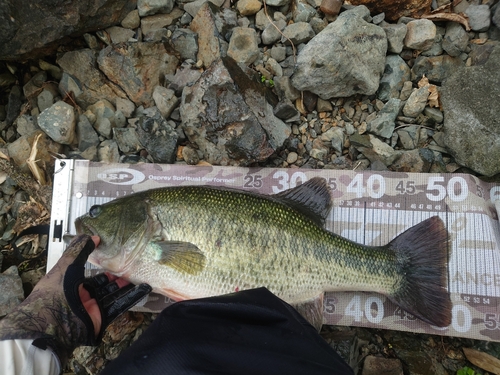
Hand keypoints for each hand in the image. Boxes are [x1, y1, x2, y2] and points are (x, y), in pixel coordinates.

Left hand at [0, 234, 151, 364]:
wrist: (51, 326)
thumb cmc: (54, 293)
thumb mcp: (66, 267)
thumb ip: (79, 251)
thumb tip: (93, 236)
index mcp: (71, 284)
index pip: (90, 274)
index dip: (102, 266)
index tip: (115, 257)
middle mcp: (82, 296)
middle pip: (104, 284)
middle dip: (117, 277)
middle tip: (130, 267)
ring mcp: (92, 309)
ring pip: (113, 294)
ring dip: (126, 286)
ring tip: (139, 276)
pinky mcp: (101, 319)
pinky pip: (118, 307)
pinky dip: (131, 298)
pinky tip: (142, 290)